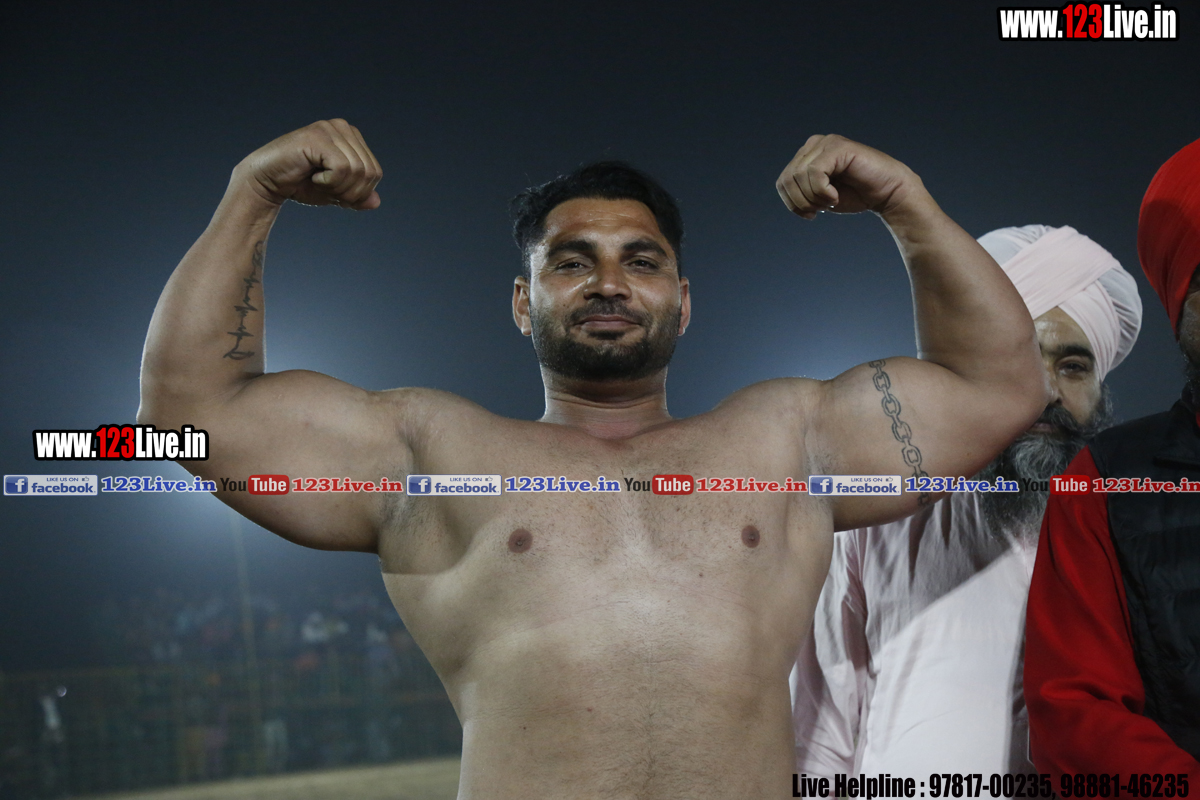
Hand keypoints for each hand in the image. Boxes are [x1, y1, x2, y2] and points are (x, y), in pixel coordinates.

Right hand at [235, 119, 382, 209]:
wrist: (267, 182)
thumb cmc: (300, 184)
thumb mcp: (335, 193)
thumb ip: (357, 196)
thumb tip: (376, 202)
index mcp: (352, 137)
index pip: (375, 172)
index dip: (359, 192)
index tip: (334, 191)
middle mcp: (343, 127)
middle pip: (369, 172)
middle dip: (350, 192)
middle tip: (325, 188)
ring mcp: (330, 129)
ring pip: (357, 171)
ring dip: (337, 188)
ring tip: (317, 181)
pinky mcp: (318, 137)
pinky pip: (342, 168)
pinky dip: (329, 182)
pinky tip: (312, 176)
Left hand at [775, 134, 919, 219]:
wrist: (887, 194)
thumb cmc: (855, 195)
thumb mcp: (819, 197)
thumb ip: (800, 190)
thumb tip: (783, 188)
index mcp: (807, 156)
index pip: (783, 181)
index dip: (792, 203)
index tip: (810, 214)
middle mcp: (814, 144)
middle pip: (788, 179)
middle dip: (802, 202)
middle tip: (822, 208)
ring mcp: (826, 143)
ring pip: (799, 176)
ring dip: (814, 197)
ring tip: (831, 200)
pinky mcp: (838, 147)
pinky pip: (815, 172)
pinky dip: (822, 191)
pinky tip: (835, 196)